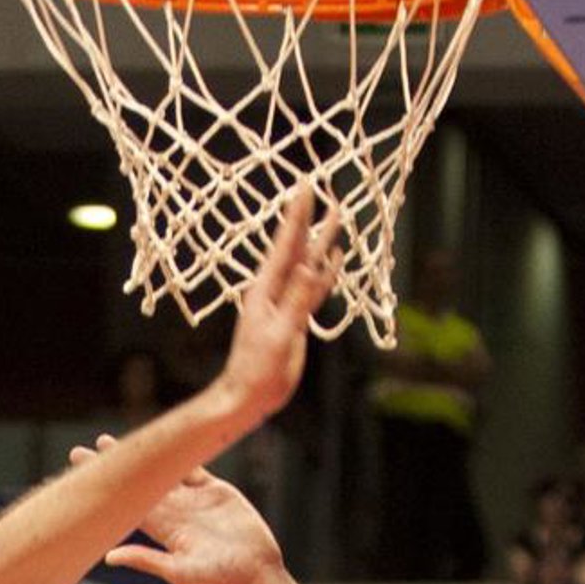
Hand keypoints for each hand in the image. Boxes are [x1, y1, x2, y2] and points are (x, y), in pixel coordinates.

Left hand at [90, 453, 283, 583]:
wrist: (255, 569)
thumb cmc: (219, 576)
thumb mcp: (179, 570)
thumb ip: (146, 559)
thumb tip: (108, 557)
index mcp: (162, 528)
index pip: (126, 503)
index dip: (105, 488)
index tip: (80, 473)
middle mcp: (173, 511)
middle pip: (136, 484)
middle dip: (110, 468)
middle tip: (80, 452)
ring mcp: (193, 499)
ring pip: (161, 470)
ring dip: (139, 456)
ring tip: (109, 441)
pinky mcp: (215, 490)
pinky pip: (193, 467)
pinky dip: (180, 453)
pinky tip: (163, 437)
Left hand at [217, 184, 343, 422]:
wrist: (248, 396)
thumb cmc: (257, 369)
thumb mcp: (280, 334)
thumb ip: (295, 300)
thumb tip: (308, 267)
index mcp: (266, 289)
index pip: (286, 244)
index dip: (297, 215)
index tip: (305, 187)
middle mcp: (275, 290)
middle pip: (297, 246)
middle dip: (310, 218)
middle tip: (321, 190)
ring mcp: (285, 302)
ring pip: (309, 264)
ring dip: (322, 240)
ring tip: (336, 216)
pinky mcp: (295, 317)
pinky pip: (314, 288)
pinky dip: (325, 272)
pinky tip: (334, 258)